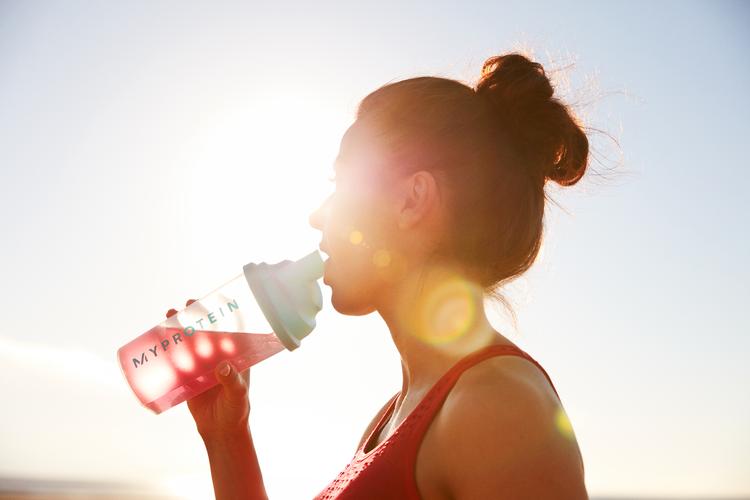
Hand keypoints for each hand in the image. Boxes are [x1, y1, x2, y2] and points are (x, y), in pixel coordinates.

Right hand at [166, 299, 251, 440]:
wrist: (220, 431)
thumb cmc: (236, 411)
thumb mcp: (238, 394)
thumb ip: (232, 381)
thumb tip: (223, 366)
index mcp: (235, 356)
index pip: (231, 329)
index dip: (224, 313)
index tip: (215, 299)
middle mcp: (218, 356)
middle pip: (207, 331)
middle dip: (197, 317)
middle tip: (186, 305)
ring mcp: (202, 365)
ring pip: (190, 341)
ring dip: (180, 328)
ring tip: (169, 314)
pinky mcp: (188, 376)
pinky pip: (176, 358)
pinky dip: (168, 347)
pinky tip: (159, 338)